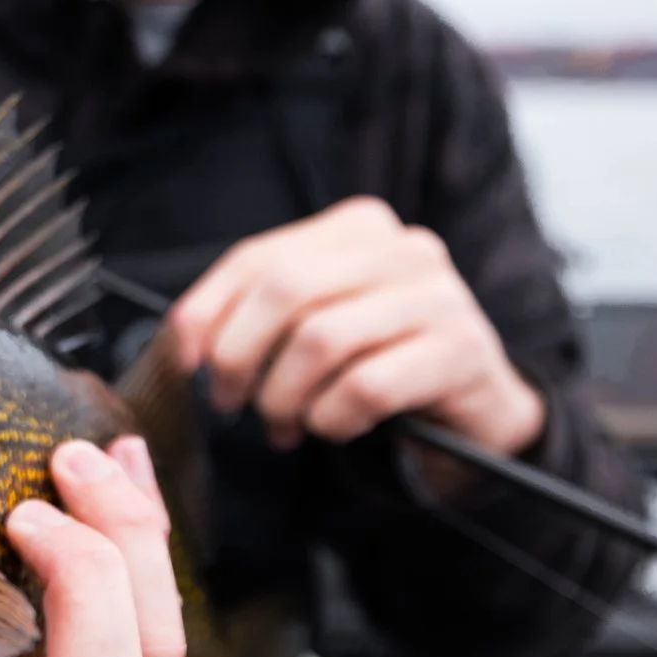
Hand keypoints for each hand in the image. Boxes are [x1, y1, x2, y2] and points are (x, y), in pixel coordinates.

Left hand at [167, 197, 543, 491]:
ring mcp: (439, 296)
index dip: (205, 311)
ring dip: (285, 398)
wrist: (474, 413)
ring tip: (285, 425)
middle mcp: (404, 248)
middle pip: (285, 291)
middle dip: (239, 357)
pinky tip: (336, 428)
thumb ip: (255, 317)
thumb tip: (182, 342)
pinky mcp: (460, 352)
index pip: (257, 257)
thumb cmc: (377, 366)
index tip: (184, 361)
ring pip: (321, 340)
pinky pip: (365, 388)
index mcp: (357, 228)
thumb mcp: (313, 326)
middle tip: (230, 404)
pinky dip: (332, 419)